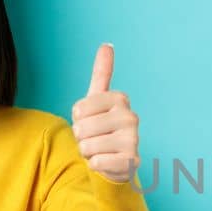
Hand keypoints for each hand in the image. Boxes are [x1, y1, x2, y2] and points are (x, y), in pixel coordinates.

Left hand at [70, 43, 140, 182]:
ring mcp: (133, 140)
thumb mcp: (98, 99)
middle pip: (82, 128)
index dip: (78, 119)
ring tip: (101, 150)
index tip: (91, 120)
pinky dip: (96, 165)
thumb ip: (102, 72)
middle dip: (82, 138)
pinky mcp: (132, 162)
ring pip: (88, 146)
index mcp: (120, 99)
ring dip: (88, 152)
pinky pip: (96, 162)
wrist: (115, 160)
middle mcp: (131, 117)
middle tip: (95, 138)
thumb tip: (107, 45)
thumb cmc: (102, 127)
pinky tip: (107, 162)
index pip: (79, 109)